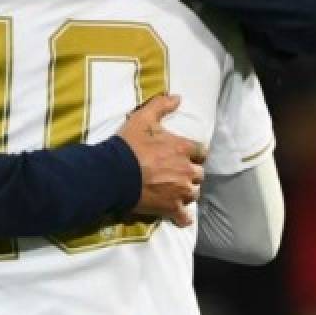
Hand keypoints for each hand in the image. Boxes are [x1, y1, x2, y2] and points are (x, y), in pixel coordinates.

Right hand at [117, 94, 206, 227]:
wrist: (115, 173)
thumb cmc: (130, 145)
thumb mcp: (143, 118)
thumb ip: (161, 105)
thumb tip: (178, 97)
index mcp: (183, 148)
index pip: (201, 151)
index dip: (194, 152)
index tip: (186, 154)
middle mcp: (186, 170)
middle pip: (199, 174)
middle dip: (191, 173)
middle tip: (178, 172)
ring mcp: (180, 191)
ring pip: (193, 193)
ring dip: (187, 192)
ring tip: (176, 191)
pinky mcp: (170, 208)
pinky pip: (184, 216)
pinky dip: (183, 217)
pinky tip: (180, 216)